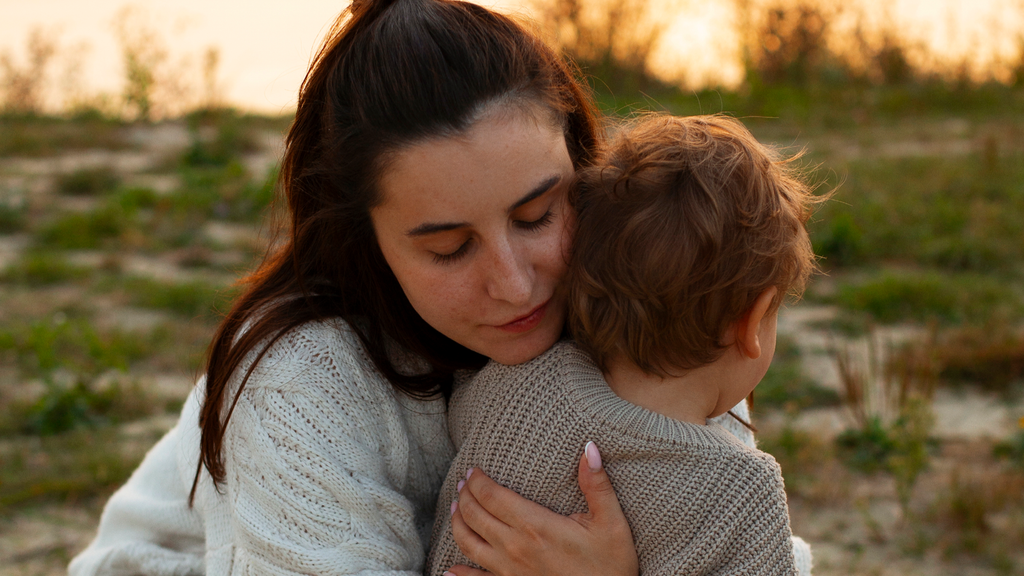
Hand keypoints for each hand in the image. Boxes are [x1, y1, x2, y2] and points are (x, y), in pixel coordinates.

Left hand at [446, 442, 638, 575]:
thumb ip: (597, 485)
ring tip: (455, 509)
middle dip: (464, 496)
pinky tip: (449, 570)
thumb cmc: (612, 566)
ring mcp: (509, 572)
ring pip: (469, 544)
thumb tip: (590, 448)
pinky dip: (459, 574)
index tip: (472, 470)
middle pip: (475, 516)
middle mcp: (515, 548)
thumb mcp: (611, 522)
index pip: (492, 496)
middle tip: (463, 484)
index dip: (477, 481)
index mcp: (535, 526)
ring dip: (458, 524)